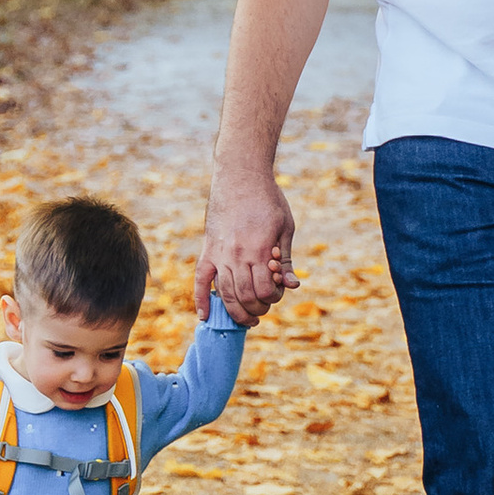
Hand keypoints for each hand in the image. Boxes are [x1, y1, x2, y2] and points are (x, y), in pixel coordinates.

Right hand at [197, 176, 295, 324]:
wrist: (240, 176)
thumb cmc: (268, 200)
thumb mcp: (286, 227)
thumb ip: (287, 260)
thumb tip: (293, 286)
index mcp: (260, 250)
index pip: (265, 290)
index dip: (273, 298)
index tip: (278, 292)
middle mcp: (237, 255)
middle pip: (244, 296)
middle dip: (257, 309)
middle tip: (262, 310)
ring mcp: (219, 254)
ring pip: (224, 293)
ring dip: (235, 311)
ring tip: (246, 318)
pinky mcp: (208, 250)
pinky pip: (200, 280)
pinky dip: (201, 300)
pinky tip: (204, 316)